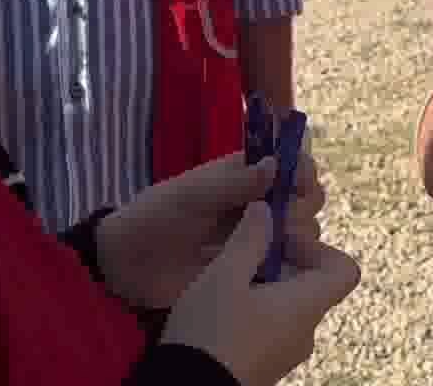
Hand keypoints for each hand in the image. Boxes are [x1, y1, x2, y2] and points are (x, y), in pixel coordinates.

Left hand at [95, 151, 323, 309]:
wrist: (126, 266)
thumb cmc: (154, 218)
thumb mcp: (189, 196)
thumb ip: (232, 182)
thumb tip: (276, 163)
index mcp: (244, 175)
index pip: (290, 164)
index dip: (303, 170)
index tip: (302, 182)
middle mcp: (258, 204)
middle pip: (305, 199)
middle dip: (303, 206)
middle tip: (284, 220)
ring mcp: (258, 238)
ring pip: (302, 233)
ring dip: (300, 237)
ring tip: (277, 247)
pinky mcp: (254, 269)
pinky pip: (286, 266)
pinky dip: (292, 265)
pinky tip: (279, 269)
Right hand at [162, 204, 359, 384]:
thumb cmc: (210, 334)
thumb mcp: (224, 277)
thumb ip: (248, 240)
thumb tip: (265, 209)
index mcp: (307, 306)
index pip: (344, 269)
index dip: (319, 248)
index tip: (281, 241)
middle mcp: (306, 331)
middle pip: (311, 283)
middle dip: (280, 261)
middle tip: (242, 252)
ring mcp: (287, 352)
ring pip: (287, 305)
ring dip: (262, 284)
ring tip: (223, 277)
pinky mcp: (266, 364)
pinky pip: (271, 327)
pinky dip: (253, 308)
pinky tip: (218, 306)